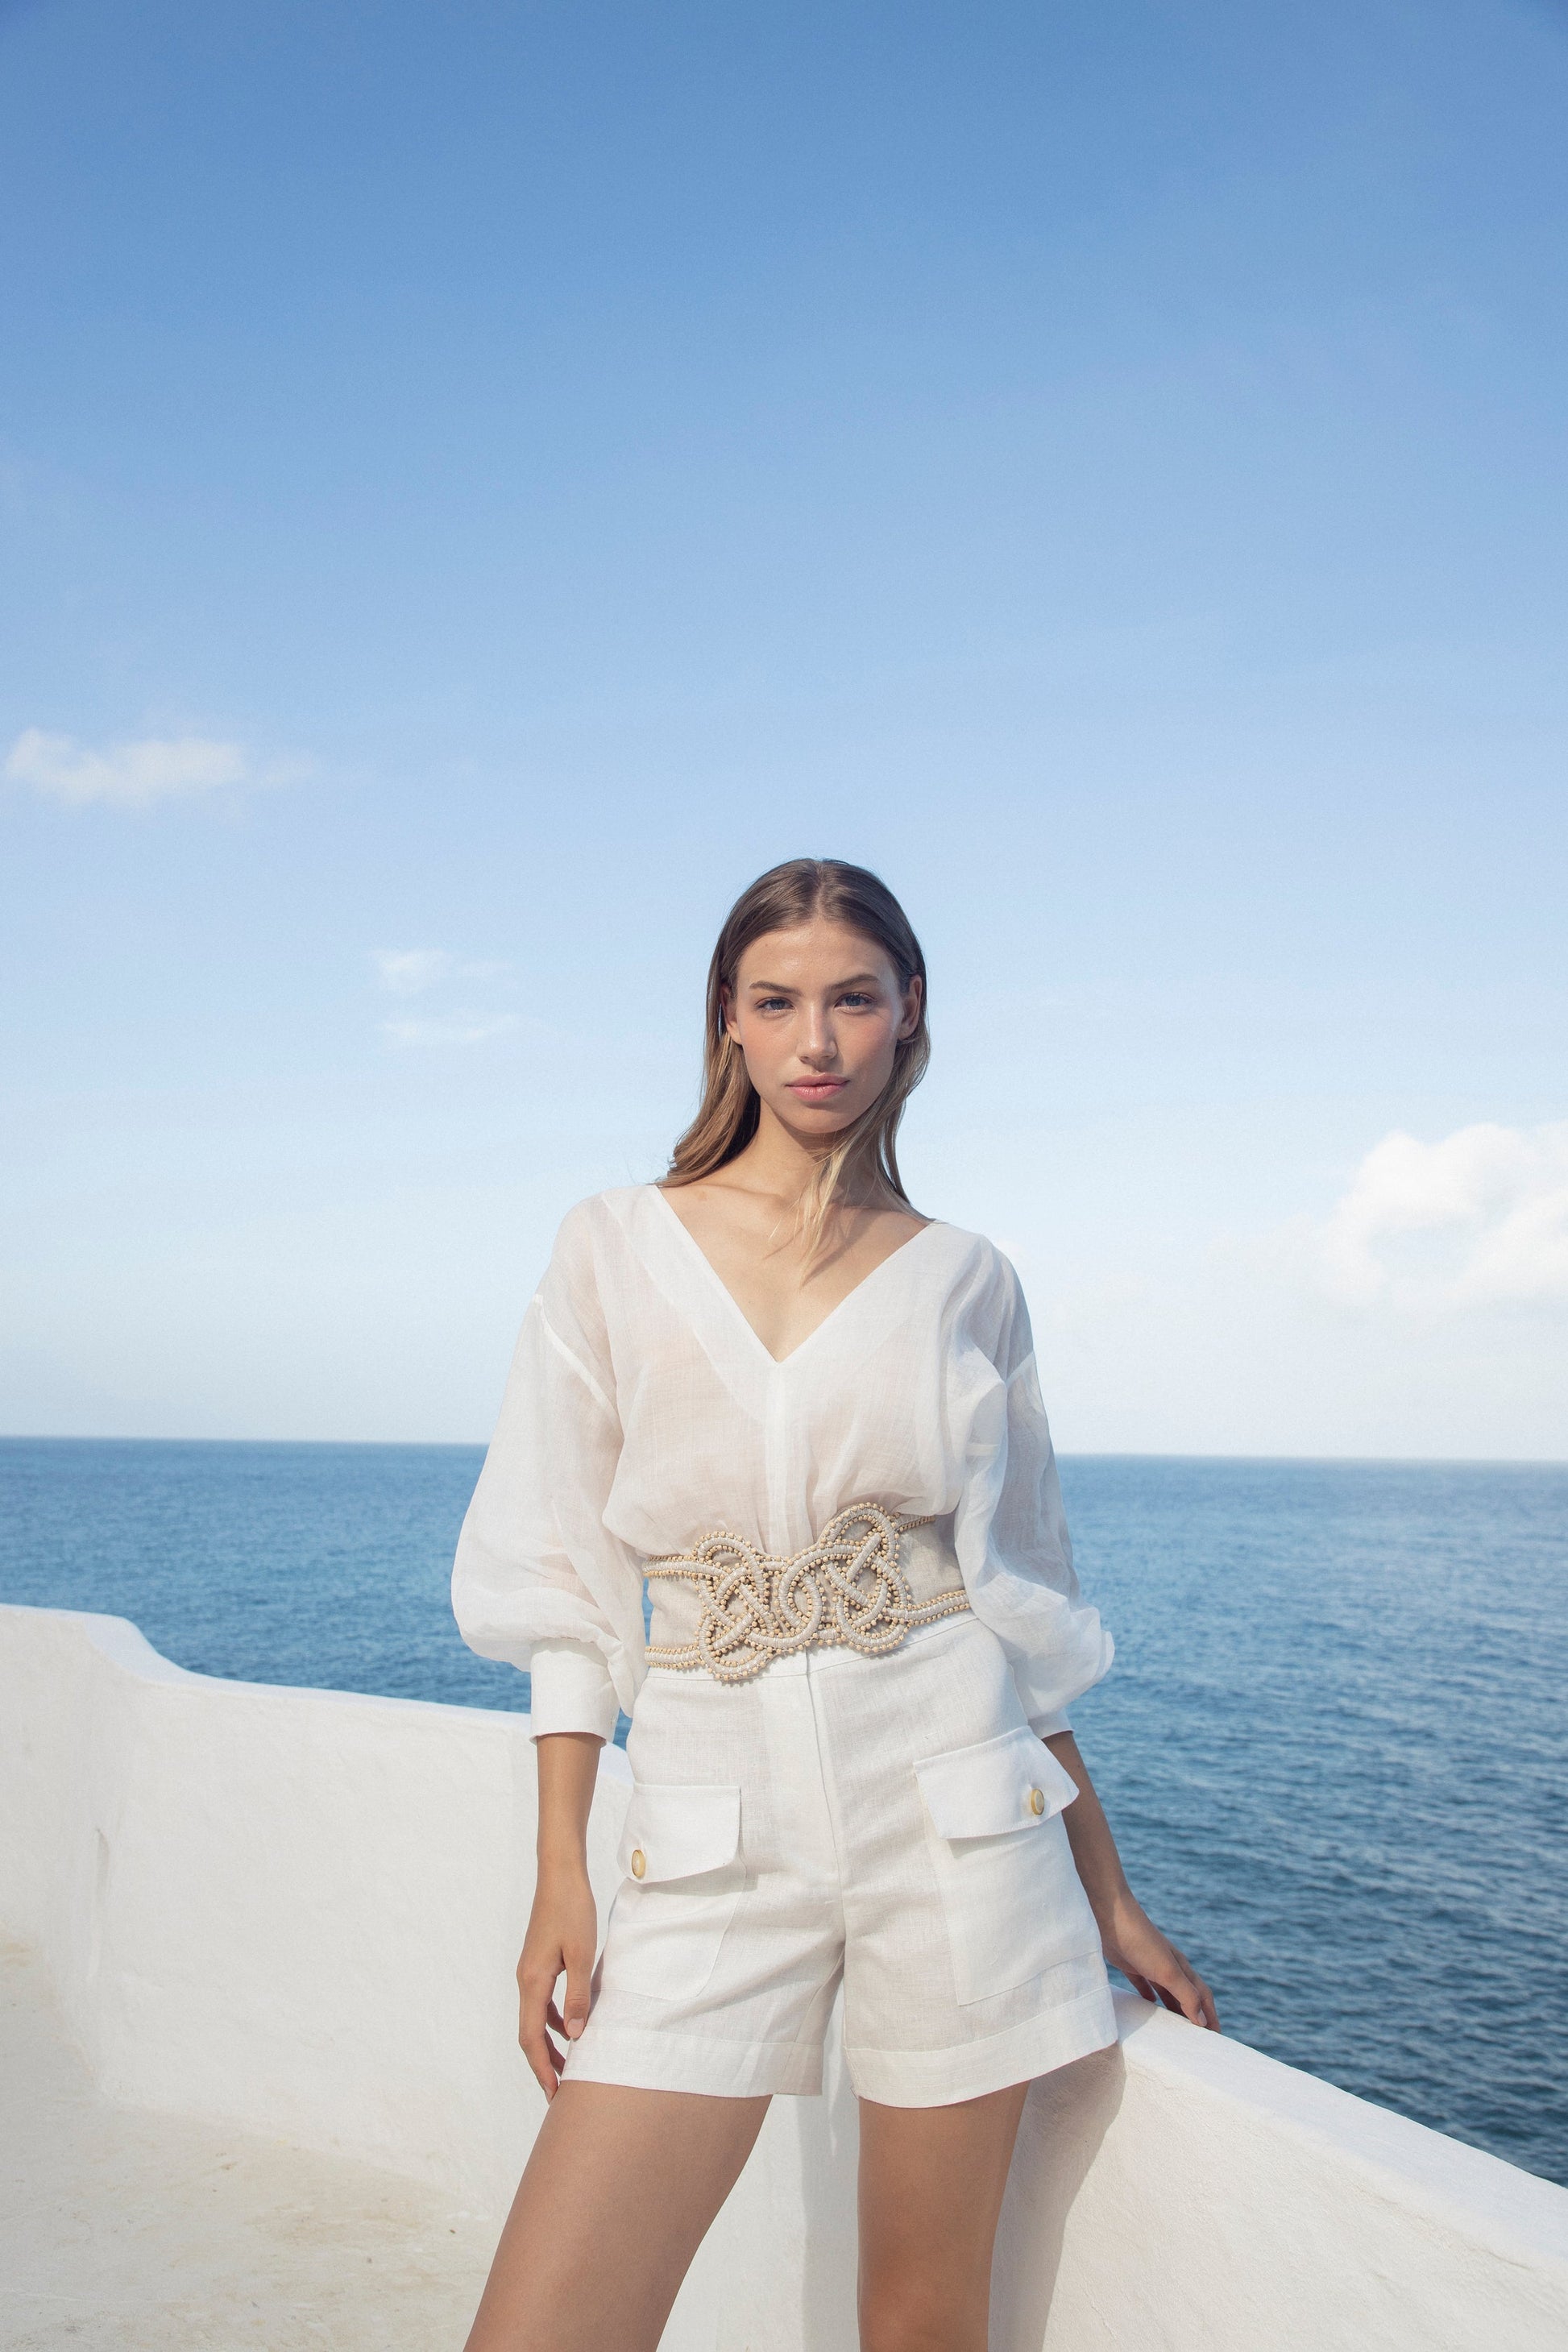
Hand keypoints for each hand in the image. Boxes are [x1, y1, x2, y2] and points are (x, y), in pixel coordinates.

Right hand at [517, 1863, 597, 2098]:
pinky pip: (541, 2002)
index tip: (554, 2094)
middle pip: (529, 2034)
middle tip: (560, 2093)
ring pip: (534, 2019)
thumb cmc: (572, 1910)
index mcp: (533, 1981)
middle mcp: (525, 1979)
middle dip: (543, 2064)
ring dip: (549, 2045)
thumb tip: (575, 2035)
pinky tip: (569, 2027)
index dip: (542, 2068)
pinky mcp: (538, 1962)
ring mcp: (530, 1971)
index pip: (531, 2038)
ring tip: (569, 2066)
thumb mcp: (582, 1954)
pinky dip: (552, 2021)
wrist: (559, 1874)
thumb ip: (578, 1996)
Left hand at [1100, 1892, 1219, 2031]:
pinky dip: (1148, 1997)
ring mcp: (1149, 1964)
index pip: (1203, 1996)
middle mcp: (1168, 1966)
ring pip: (1166, 1992)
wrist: (1110, 1916)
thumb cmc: (1141, 1941)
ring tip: (1175, 2029)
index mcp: (1181, 1967)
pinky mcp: (1130, 1963)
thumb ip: (1185, 1994)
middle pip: (1186, 1995)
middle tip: (1197, 2039)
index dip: (1211, 2016)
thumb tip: (1203, 2020)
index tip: (1216, 2038)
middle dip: (1194, 2016)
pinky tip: (1147, 2005)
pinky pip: (1143, 1984)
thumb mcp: (1167, 1971)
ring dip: (1173, 2009)